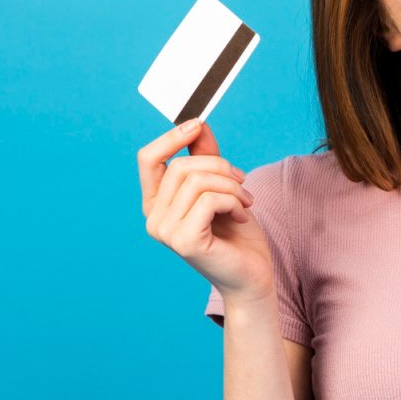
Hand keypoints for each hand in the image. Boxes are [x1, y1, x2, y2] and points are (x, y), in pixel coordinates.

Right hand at [137, 119, 274, 302]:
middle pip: (180, 167)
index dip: (172, 137)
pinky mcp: (184, 241)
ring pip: (197, 181)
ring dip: (232, 186)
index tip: (198, 123)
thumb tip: (198, 124)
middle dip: (220, 166)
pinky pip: (209, 200)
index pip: (148, 159)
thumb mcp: (221, 188)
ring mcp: (165, 232)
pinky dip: (233, 201)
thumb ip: (206, 158)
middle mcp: (153, 219)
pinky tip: (241, 216)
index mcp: (156, 204)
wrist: (252, 276)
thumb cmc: (236, 236)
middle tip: (243, 182)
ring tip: (246, 202)